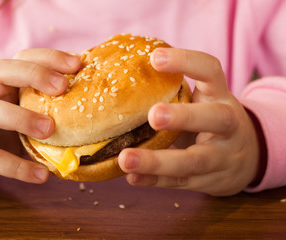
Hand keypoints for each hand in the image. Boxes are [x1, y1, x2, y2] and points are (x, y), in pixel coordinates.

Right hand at [0, 49, 80, 189]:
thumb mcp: (16, 111)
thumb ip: (41, 105)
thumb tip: (87, 105)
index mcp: (1, 85)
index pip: (22, 58)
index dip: (48, 57)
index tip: (77, 63)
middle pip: (1, 70)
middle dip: (33, 74)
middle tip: (62, 87)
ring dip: (22, 117)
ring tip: (50, 130)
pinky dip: (16, 166)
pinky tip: (41, 175)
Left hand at [118, 48, 259, 195]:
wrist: (247, 157)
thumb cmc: (211, 120)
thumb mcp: (204, 100)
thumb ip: (176, 91)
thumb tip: (124, 74)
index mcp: (221, 96)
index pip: (211, 71)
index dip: (187, 62)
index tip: (155, 57)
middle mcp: (227, 125)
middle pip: (215, 119)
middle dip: (184, 117)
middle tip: (153, 115)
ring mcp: (221, 156)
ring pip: (194, 160)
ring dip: (158, 161)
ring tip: (126, 158)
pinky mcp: (210, 180)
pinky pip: (181, 182)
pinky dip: (154, 180)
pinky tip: (132, 177)